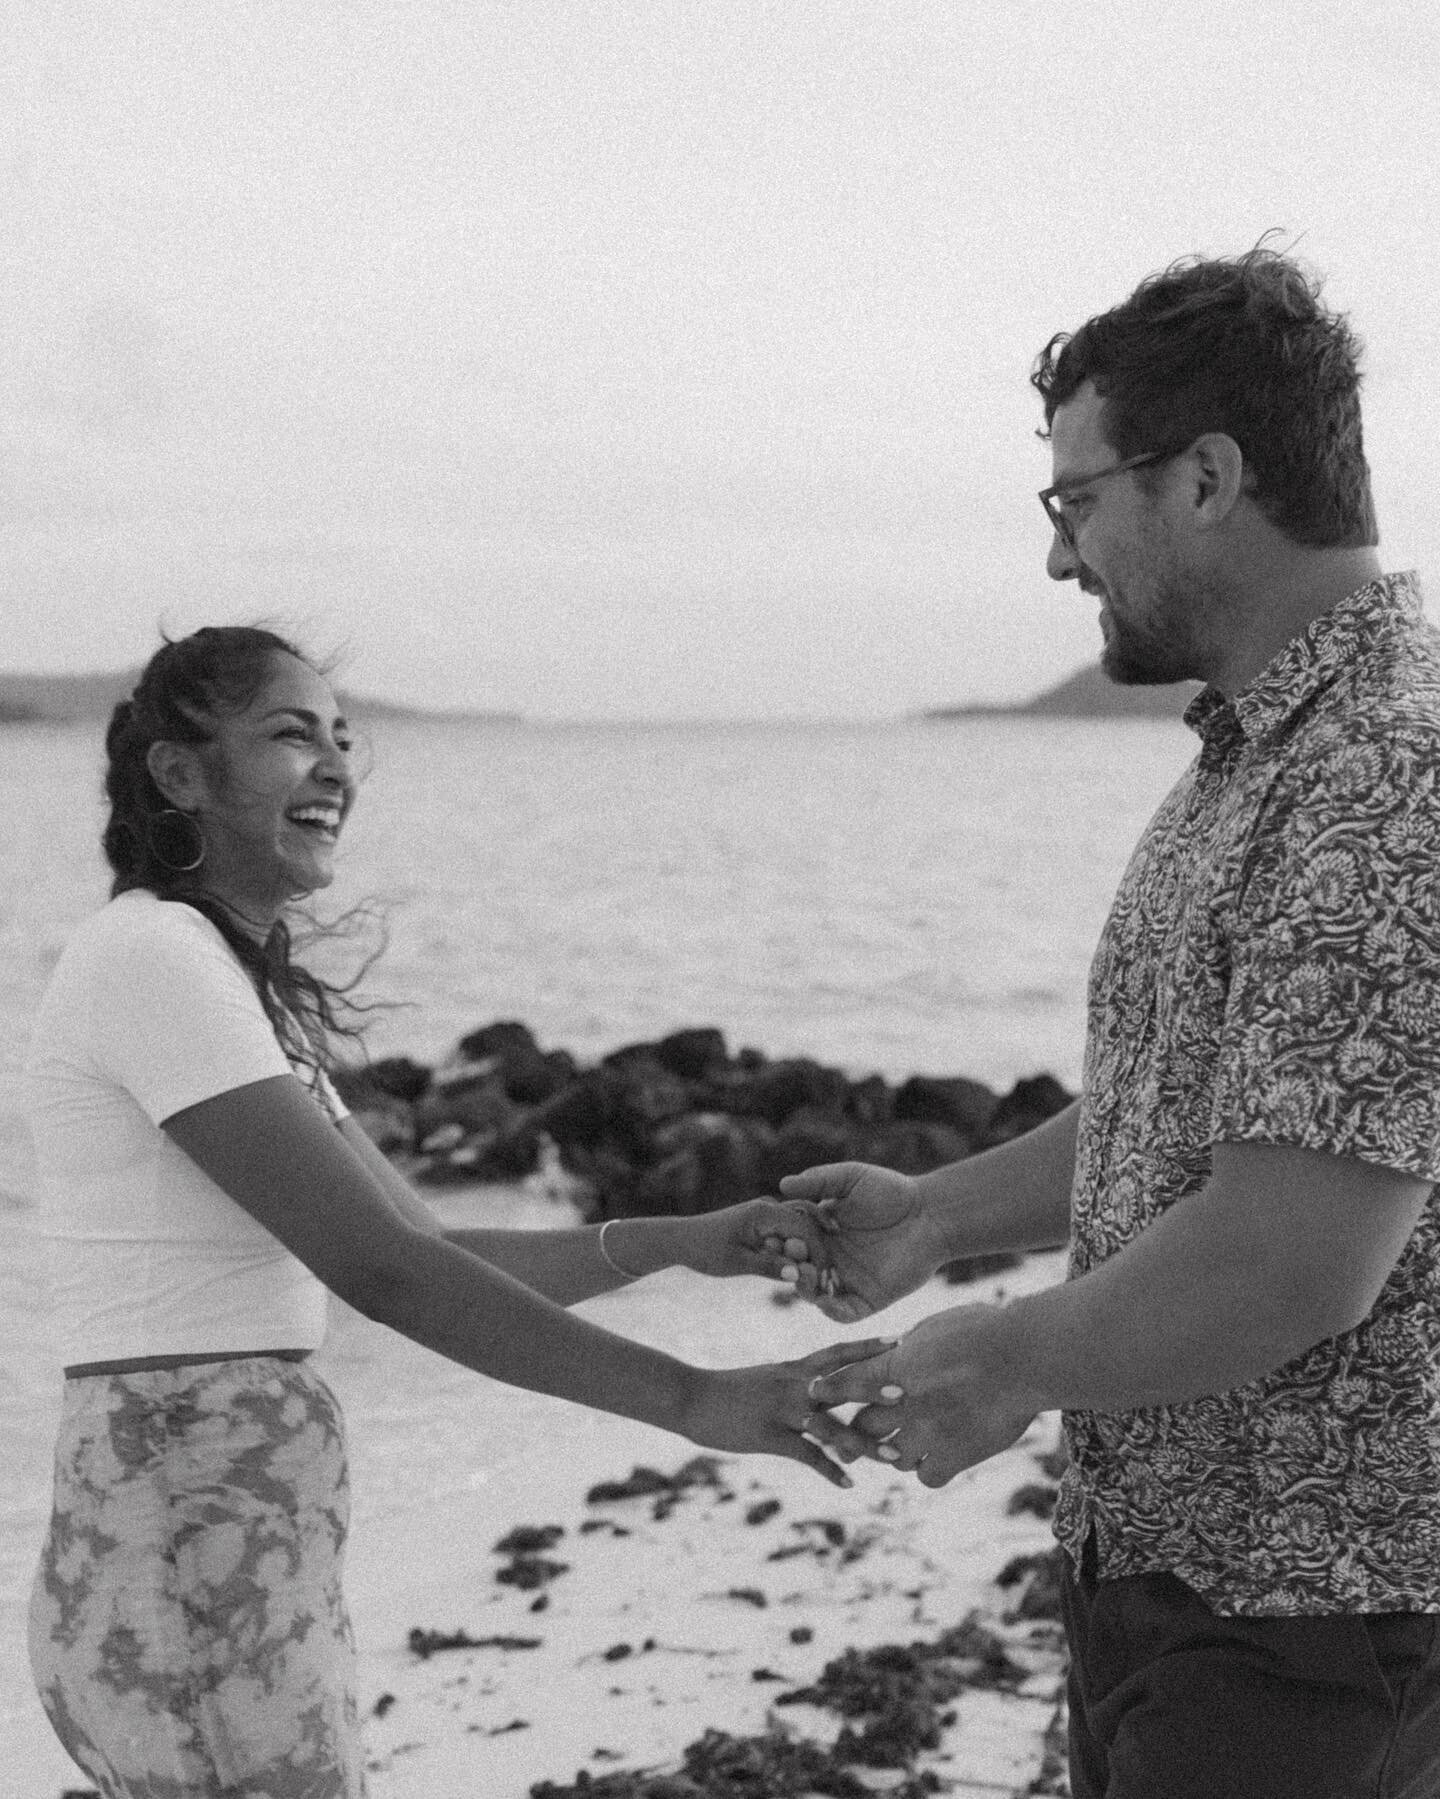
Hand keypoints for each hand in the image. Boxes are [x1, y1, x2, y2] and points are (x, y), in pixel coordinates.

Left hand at [680, 1197, 830, 1295]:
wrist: (682, 1240)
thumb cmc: (705, 1250)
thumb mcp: (737, 1262)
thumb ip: (769, 1266)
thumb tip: (798, 1275)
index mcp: (765, 1211)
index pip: (805, 1229)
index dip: (819, 1254)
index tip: (825, 1278)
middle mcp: (770, 1207)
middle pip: (808, 1226)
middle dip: (819, 1251)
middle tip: (829, 1278)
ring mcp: (768, 1214)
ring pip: (800, 1230)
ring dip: (810, 1252)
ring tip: (818, 1277)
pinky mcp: (764, 1224)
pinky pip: (789, 1234)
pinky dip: (798, 1251)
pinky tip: (803, 1271)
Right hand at [682, 1337, 902, 1487]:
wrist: (691, 1397)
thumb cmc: (728, 1389)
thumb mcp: (766, 1378)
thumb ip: (793, 1381)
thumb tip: (817, 1385)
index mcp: (794, 1369)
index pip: (837, 1352)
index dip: (868, 1346)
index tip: (900, 1338)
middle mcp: (794, 1385)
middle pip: (841, 1385)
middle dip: (875, 1391)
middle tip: (909, 1393)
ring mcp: (782, 1411)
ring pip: (832, 1427)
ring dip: (865, 1444)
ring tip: (895, 1457)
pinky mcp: (770, 1437)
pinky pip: (806, 1455)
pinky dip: (830, 1470)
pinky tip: (849, 1483)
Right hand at [772, 1163, 942, 1321]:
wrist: (932, 1216)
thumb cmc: (892, 1191)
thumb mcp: (851, 1178)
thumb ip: (819, 1180)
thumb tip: (783, 1183)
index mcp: (822, 1232)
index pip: (792, 1240)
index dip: (780, 1239)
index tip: (770, 1234)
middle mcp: (830, 1258)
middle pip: (798, 1268)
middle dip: (788, 1264)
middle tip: (788, 1254)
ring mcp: (848, 1281)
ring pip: (815, 1293)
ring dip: (804, 1288)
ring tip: (802, 1275)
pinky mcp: (868, 1300)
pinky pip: (844, 1313)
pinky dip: (831, 1311)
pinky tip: (825, 1300)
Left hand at [806, 1306, 1042, 1487]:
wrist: (1023, 1357)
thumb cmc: (984, 1331)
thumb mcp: (934, 1328)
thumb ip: (907, 1348)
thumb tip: (894, 1352)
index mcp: (895, 1369)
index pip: (847, 1384)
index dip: (831, 1389)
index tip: (817, 1393)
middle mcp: (904, 1405)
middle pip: (863, 1428)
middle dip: (860, 1430)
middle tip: (858, 1434)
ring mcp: (928, 1434)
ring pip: (892, 1457)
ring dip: (898, 1450)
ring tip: (911, 1442)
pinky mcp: (955, 1456)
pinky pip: (927, 1476)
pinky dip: (929, 1468)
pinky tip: (939, 1458)